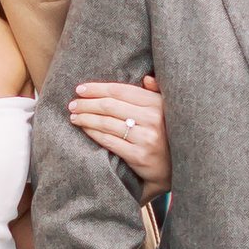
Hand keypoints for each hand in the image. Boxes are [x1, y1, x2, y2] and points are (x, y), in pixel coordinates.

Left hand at [68, 69, 169, 194]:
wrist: (175, 170)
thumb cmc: (167, 137)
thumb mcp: (167, 112)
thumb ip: (157, 93)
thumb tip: (146, 79)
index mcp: (157, 103)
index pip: (121, 90)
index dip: (97, 88)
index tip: (80, 89)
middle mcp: (153, 118)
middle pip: (110, 105)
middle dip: (87, 103)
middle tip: (72, 104)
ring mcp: (146, 138)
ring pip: (107, 123)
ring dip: (86, 118)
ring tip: (74, 116)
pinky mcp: (139, 155)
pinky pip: (109, 141)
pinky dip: (93, 133)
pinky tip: (84, 129)